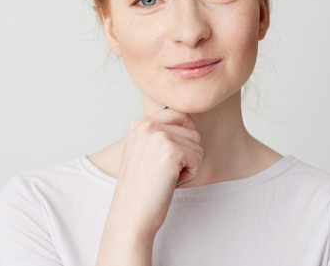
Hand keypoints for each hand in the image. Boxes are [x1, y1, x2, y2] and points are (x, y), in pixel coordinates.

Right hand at [111, 108, 202, 235]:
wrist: (131, 215)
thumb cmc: (140, 189)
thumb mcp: (143, 152)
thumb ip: (160, 134)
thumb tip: (189, 123)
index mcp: (139, 124)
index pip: (178, 114)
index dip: (185, 134)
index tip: (176, 155)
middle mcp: (147, 125)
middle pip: (191, 129)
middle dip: (188, 152)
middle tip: (168, 170)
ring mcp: (159, 137)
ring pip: (197, 144)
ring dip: (189, 164)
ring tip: (168, 177)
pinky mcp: (171, 151)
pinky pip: (198, 158)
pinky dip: (191, 174)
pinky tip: (173, 181)